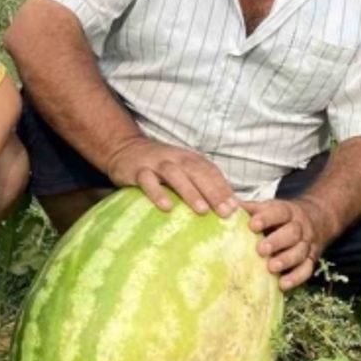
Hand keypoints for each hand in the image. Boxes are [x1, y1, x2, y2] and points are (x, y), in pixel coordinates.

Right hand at [105, 137, 237, 216]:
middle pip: (197, 172)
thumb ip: (201, 183)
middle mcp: (175, 158)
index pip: (210, 171)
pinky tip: (166, 207)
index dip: (223, 188)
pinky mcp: (137, 170)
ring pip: (175, 175)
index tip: (236, 208)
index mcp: (189, 158)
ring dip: (190, 192)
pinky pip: (147, 181)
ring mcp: (155, 163)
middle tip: (226, 212)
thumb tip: (227, 207)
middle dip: (213, 191)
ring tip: (203, 211)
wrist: (124, 148)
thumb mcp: (181, 169)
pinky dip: (157, 193)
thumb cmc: (159, 166)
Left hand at [241, 197, 332, 290]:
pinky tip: (282, 285)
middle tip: (260, 250)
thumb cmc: (281, 216)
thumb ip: (250, 208)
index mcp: (287, 211)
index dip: (267, 218)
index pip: (279, 212)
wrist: (316, 218)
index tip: (252, 225)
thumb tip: (225, 208)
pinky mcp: (311, 259)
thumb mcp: (268, 207)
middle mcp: (300, 227)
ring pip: (300, 251)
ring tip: (271, 267)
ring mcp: (307, 244)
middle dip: (277, 241)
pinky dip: (295, 278)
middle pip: (292, 233)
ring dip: (286, 260)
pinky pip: (307, 270)